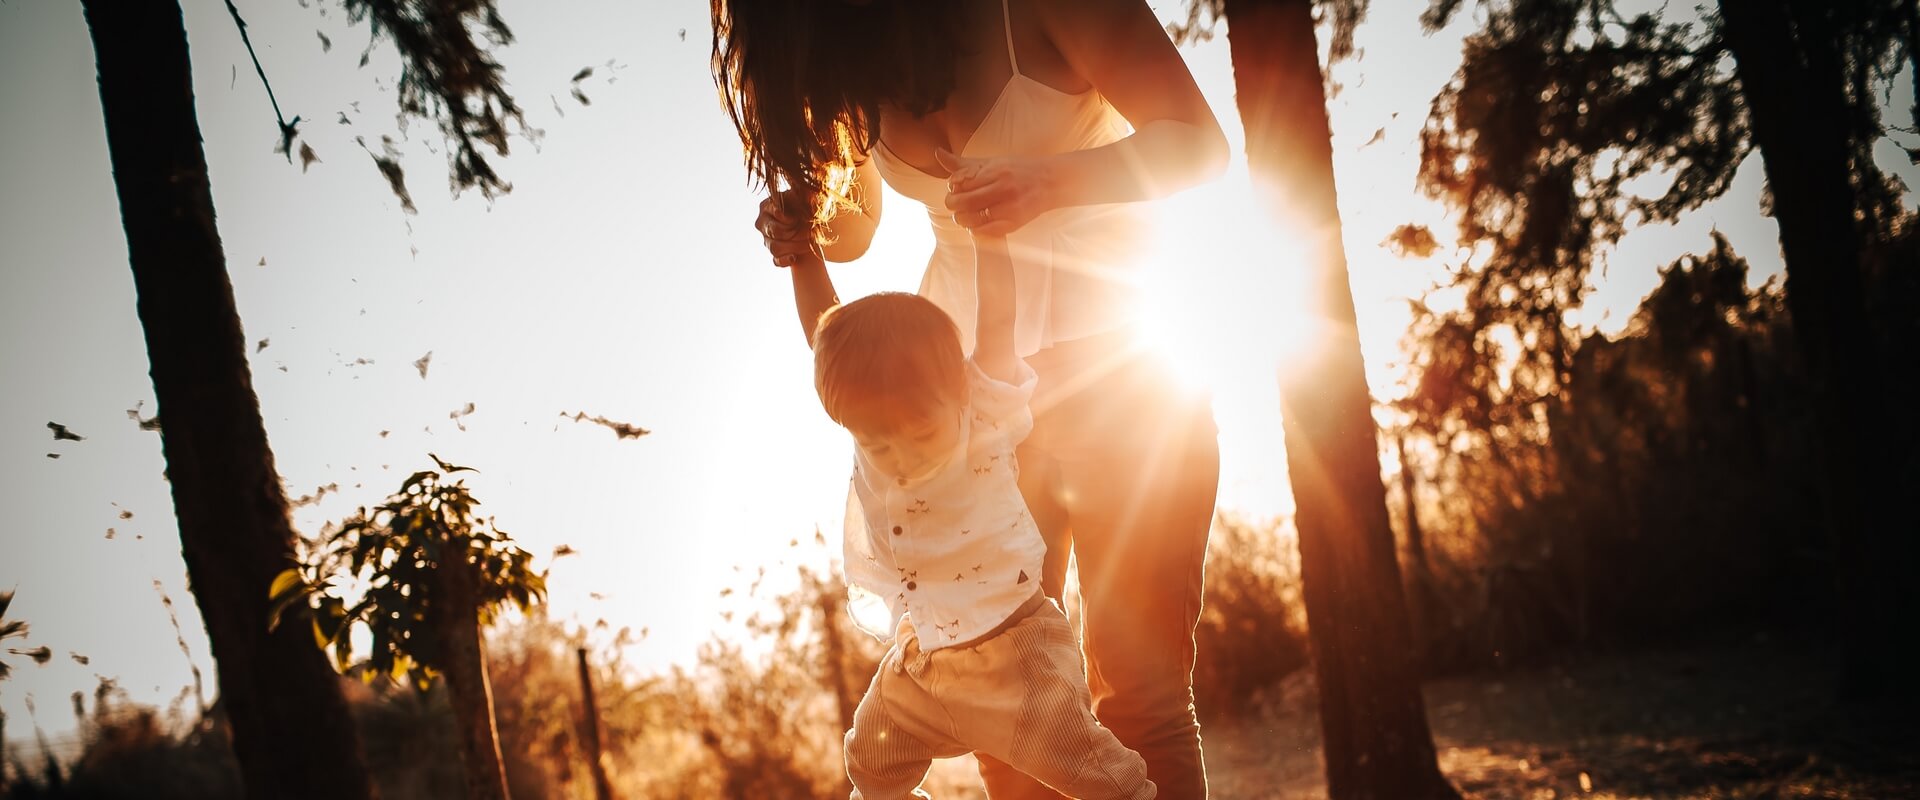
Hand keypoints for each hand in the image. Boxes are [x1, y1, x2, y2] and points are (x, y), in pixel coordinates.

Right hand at [756, 190, 820, 267]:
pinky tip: (794, 257)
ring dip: (795, 246)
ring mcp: (767, 240)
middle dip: (795, 232)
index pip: (776, 214)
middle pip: (775, 232)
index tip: (801, 218)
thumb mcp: (803, 195)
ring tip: (809, 241)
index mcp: (766, 206)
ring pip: (775, 248)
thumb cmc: (804, 205)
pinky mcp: (774, 254)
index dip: (791, 218)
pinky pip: (776, 261)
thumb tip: (811, 194)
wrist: (810, 222)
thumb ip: (803, 193)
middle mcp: (762, 223)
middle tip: (810, 230)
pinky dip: (785, 261)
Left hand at [937, 148, 1056, 236]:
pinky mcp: (1014, 223)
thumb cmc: (1016, 170)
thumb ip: (963, 163)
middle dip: (953, 204)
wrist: (1049, 182)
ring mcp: (1009, 207)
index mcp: (995, 171)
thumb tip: (937, 153)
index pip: (960, 183)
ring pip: (971, 219)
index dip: (952, 188)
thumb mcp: (990, 163)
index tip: (955, 188)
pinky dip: (975, 229)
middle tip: (955, 204)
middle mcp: (1003, 188)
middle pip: (963, 202)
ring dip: (961, 219)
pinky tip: (977, 223)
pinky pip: (985, 231)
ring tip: (964, 215)